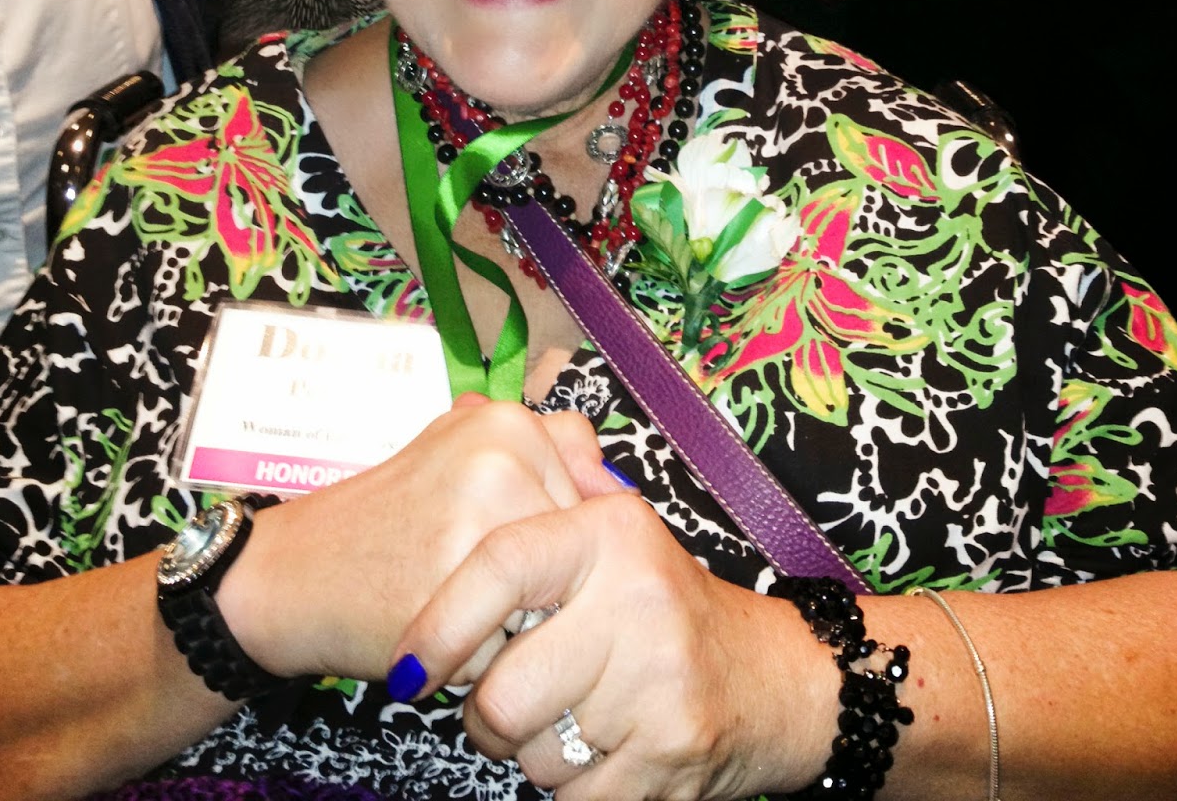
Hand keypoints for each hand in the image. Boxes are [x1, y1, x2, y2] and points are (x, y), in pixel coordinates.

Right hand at [216, 396, 625, 685]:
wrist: (296, 573)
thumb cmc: (392, 517)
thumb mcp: (467, 449)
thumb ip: (549, 451)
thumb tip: (617, 489)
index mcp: (508, 422)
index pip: (589, 500)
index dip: (547, 540)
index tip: (494, 539)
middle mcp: (501, 461)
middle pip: (575, 553)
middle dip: (540, 582)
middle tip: (467, 572)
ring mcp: (479, 526)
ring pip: (552, 602)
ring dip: (518, 623)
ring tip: (459, 599)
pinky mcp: (457, 596)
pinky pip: (514, 649)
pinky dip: (485, 658)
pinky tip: (440, 633)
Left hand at [388, 493, 838, 799]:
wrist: (767, 676)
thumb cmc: (658, 604)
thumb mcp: (610, 530)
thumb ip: (544, 482)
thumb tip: (466, 415)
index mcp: (612, 531)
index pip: (501, 565)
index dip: (441, 623)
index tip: (408, 667)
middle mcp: (639, 598)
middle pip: (504, 691)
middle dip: (486, 717)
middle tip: (499, 706)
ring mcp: (661, 683)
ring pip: (534, 754)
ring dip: (533, 754)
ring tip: (567, 719)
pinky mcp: (673, 757)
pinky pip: (573, 799)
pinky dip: (573, 791)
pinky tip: (600, 754)